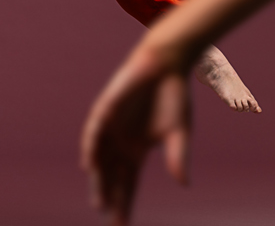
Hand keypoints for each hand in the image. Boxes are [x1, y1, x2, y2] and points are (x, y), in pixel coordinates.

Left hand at [81, 47, 191, 225]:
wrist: (167, 65)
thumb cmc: (174, 98)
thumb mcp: (179, 133)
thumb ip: (178, 157)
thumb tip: (184, 184)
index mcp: (136, 150)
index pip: (127, 183)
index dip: (124, 203)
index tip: (122, 225)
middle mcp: (120, 142)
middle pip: (111, 176)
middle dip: (109, 197)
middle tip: (108, 217)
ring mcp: (111, 127)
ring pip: (99, 158)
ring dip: (98, 179)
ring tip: (99, 201)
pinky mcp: (106, 109)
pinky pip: (94, 132)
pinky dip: (91, 148)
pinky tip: (90, 164)